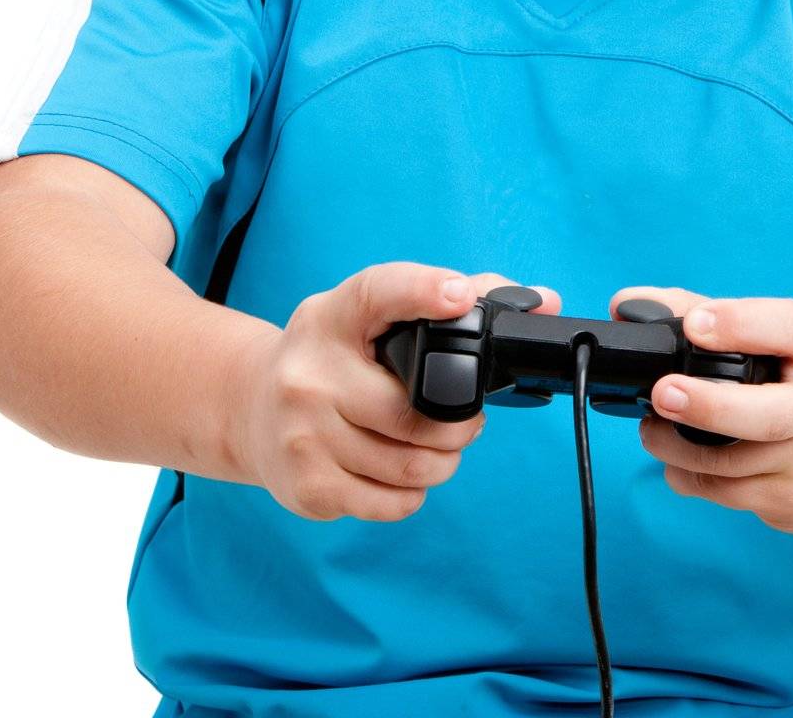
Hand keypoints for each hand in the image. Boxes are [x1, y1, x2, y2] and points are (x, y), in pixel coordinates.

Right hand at [238, 263, 560, 522]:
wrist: (249, 406)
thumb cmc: (335, 354)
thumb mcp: (373, 314)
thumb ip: (453, 298)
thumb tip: (544, 300)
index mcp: (333, 316)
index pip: (378, 293)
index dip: (422, 291)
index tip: (460, 294)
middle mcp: (309, 372)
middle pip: (415, 412)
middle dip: (462, 424)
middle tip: (469, 421)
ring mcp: (302, 432)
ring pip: (410, 463)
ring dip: (443, 461)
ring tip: (439, 447)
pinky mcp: (306, 485)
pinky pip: (390, 501)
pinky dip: (412, 492)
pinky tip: (401, 471)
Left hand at [609, 283, 792, 535]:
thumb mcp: (789, 332)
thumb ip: (714, 314)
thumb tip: (628, 306)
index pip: (789, 329)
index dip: (741, 324)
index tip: (696, 324)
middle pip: (768, 416)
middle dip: (708, 407)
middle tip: (661, 393)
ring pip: (735, 468)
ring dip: (679, 450)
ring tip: (651, 429)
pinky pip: (733, 497)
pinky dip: (697, 480)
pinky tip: (681, 464)